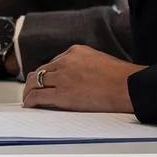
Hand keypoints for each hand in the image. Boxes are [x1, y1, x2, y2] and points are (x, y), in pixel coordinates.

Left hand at [21, 45, 142, 113]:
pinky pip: (38, 95)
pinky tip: (29, 104)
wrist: (127, 86)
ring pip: (36, 81)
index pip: (55, 62)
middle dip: (36, 80)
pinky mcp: (62, 93)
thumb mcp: (101, 61)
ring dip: (29, 89)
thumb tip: (81, 76)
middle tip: (32, 88)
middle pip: (42, 70)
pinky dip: (30, 100)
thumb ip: (86, 65)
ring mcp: (62, 77)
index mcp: (76, 52)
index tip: (48, 80)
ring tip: (28, 97)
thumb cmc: (122, 78)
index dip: (50, 73)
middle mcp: (66, 61)